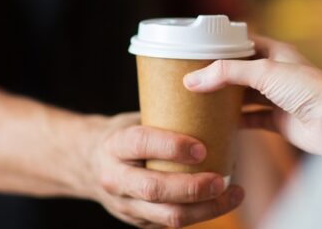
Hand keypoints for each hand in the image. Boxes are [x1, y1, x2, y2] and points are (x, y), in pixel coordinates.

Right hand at [87, 113, 243, 227]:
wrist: (88, 164)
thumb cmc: (124, 135)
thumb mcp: (135, 120)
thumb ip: (166, 119)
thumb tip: (216, 105)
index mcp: (114, 145)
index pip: (140, 144)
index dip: (171, 146)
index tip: (202, 147)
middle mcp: (115, 178)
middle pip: (154, 189)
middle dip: (192, 187)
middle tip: (221, 179)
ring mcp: (126, 205)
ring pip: (167, 216)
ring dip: (206, 209)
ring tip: (233, 193)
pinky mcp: (139, 221)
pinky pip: (172, 223)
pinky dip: (202, 213)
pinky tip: (222, 200)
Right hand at [183, 36, 321, 154]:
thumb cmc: (311, 89)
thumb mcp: (264, 72)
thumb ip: (227, 73)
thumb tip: (192, 79)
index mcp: (276, 52)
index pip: (242, 42)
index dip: (221, 45)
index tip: (196, 49)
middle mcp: (276, 73)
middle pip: (240, 72)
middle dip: (218, 75)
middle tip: (191, 78)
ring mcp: (277, 98)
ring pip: (244, 97)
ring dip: (224, 100)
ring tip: (198, 101)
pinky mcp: (279, 122)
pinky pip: (251, 120)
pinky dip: (235, 123)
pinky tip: (217, 125)